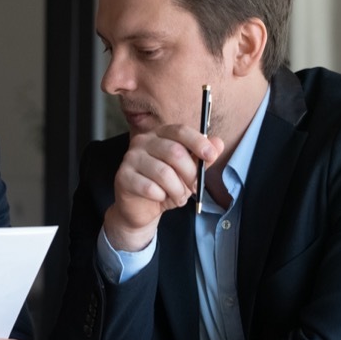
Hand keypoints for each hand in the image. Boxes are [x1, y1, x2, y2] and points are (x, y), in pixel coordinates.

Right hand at [103, 125, 223, 251]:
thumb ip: (202, 158)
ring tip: (178, 197)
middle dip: (190, 174)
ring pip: (163, 173)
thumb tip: (218, 143)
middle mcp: (143, 141)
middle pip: (174, 152)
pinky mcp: (123, 176)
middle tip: (194, 187)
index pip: (180, 131)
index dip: (198, 142)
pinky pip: (150, 188)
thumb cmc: (165, 186)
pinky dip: (161, 197)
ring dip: (177, 190)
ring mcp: (130, 158)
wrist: (141, 208)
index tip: (211, 156)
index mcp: (160, 134)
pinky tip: (159, 198)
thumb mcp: (188, 172)